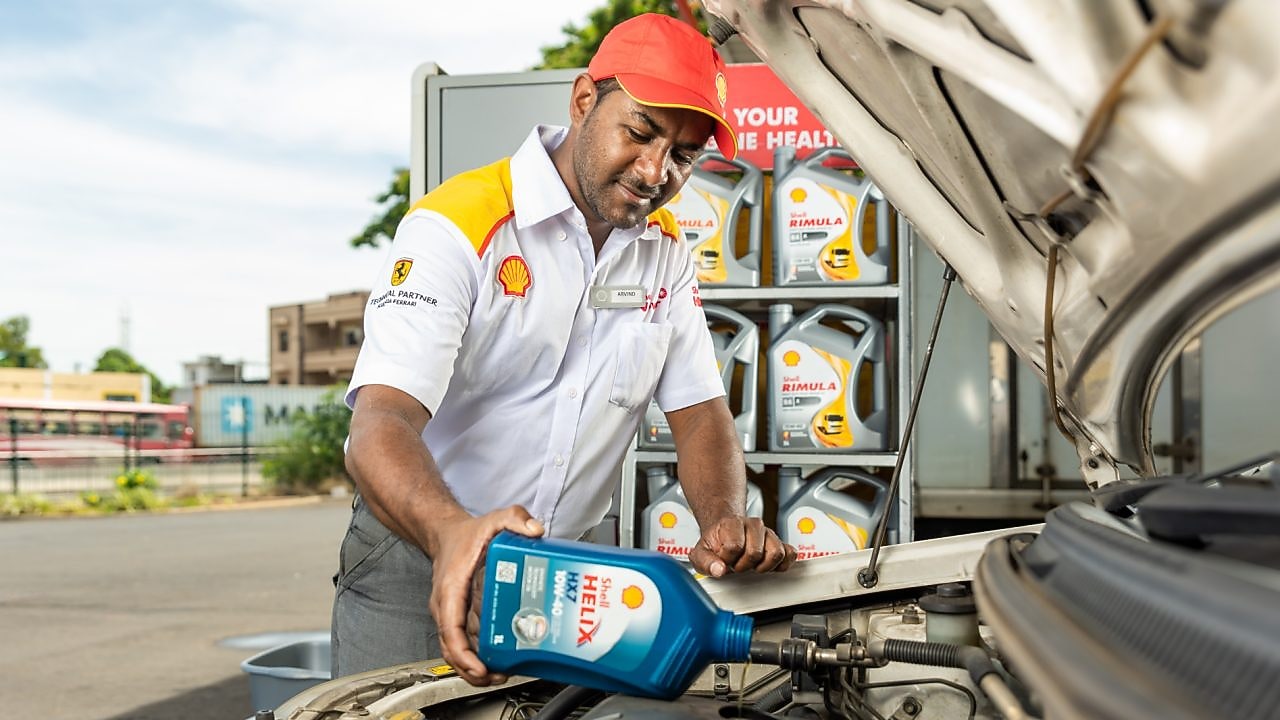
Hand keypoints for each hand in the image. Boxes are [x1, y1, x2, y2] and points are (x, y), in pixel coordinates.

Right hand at [429, 505, 543, 685]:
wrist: (446, 534)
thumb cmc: (466, 535)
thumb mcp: (494, 519)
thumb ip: (515, 518)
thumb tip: (534, 530)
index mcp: (451, 588)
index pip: (450, 629)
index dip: (463, 653)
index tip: (479, 667)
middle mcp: (446, 605)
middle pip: (452, 648)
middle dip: (471, 669)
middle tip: (497, 677)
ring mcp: (450, 612)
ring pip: (455, 649)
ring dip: (473, 667)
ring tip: (499, 675)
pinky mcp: (458, 615)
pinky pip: (462, 642)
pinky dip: (475, 656)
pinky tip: (495, 660)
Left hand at [687, 516, 795, 576]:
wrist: (725, 533)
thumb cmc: (716, 544)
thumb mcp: (701, 553)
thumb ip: (706, 562)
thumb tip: (719, 570)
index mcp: (732, 524)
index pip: (734, 546)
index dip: (728, 560)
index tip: (724, 560)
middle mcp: (753, 524)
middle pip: (755, 553)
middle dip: (743, 565)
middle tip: (736, 564)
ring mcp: (768, 533)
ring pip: (776, 553)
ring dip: (762, 566)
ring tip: (751, 565)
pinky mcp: (780, 542)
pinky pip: (790, 553)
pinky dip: (782, 564)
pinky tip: (768, 566)